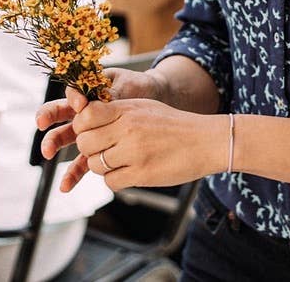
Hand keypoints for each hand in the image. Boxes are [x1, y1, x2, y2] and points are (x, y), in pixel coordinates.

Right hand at [35, 67, 166, 163]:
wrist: (155, 101)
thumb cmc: (138, 88)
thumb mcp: (125, 86)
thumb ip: (109, 94)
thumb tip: (95, 101)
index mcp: (89, 91)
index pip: (72, 92)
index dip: (73, 97)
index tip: (81, 103)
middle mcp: (83, 111)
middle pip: (59, 112)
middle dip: (47, 117)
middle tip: (42, 124)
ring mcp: (88, 131)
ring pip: (65, 137)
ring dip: (53, 144)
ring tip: (47, 152)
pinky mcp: (97, 149)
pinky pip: (81, 162)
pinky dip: (72, 174)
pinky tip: (65, 185)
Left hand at [62, 98, 225, 191]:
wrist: (206, 141)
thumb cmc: (175, 124)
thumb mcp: (145, 107)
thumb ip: (117, 111)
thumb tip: (87, 116)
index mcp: (127, 109)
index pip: (86, 115)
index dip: (83, 126)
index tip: (91, 130)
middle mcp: (128, 129)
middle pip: (85, 142)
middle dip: (90, 148)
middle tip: (104, 149)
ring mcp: (134, 152)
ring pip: (95, 164)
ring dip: (102, 166)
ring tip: (119, 161)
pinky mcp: (141, 174)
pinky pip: (110, 182)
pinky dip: (115, 180)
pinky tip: (128, 172)